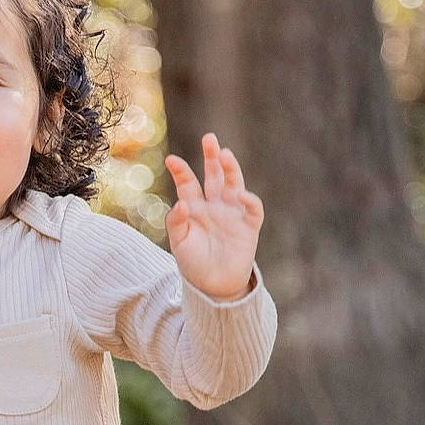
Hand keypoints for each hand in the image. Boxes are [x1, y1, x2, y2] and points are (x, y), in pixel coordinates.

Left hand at [163, 134, 264, 300]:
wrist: (213, 286)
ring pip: (235, 185)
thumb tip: (182, 203)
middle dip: (212, 157)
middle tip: (209, 138)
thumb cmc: (193, 263)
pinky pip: (252, 210)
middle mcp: (215, 205)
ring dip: (231, 169)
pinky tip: (242, 195)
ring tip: (225, 154)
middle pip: (215, 176)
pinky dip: (250, 201)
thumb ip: (177, 223)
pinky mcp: (248, 226)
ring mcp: (233, 214)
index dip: (181, 171)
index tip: (171, 160)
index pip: (188, 183)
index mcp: (195, 207)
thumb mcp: (179, 243)